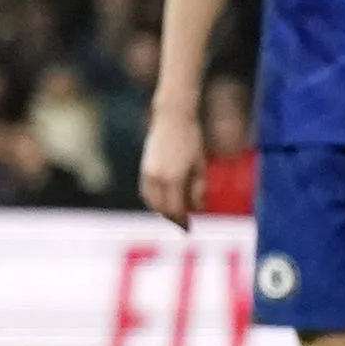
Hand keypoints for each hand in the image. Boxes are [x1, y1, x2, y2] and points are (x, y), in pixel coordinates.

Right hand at [138, 106, 204, 229]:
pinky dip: (153, 199)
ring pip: (150, 201)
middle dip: (172, 218)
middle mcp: (157, 177)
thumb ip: (199, 189)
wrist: (172, 117)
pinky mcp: (144, 166)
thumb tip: (199, 208)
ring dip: (161, 209)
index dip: (182, 221)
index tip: (189, 228)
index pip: (175, 209)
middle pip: (161, 208)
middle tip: (183, 224)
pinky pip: (145, 190)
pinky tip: (163, 199)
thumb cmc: (191, 139)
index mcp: (173, 179)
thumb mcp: (200, 166)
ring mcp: (147, 171)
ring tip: (174, 213)